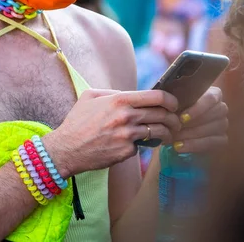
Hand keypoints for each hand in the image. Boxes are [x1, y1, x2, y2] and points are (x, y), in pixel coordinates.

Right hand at [43, 89, 180, 177]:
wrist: (67, 148)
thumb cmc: (77, 121)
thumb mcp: (90, 96)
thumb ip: (112, 92)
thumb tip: (129, 94)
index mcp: (119, 100)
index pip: (157, 96)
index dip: (171, 100)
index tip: (174, 104)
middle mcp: (126, 116)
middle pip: (163, 115)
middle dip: (174, 119)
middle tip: (176, 122)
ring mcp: (127, 135)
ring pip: (158, 132)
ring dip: (167, 134)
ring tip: (168, 135)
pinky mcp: (126, 152)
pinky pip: (142, 147)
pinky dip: (143, 146)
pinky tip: (140, 145)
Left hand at [172, 86, 227, 152]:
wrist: (175, 128)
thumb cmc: (176, 110)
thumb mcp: (175, 103)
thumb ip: (177, 101)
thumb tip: (172, 105)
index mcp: (213, 94)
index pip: (211, 98)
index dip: (197, 109)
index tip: (182, 118)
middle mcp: (221, 107)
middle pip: (213, 115)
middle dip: (192, 124)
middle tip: (175, 129)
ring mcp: (223, 123)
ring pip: (213, 129)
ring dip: (191, 135)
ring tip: (174, 138)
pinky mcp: (222, 139)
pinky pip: (213, 143)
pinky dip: (194, 145)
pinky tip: (179, 146)